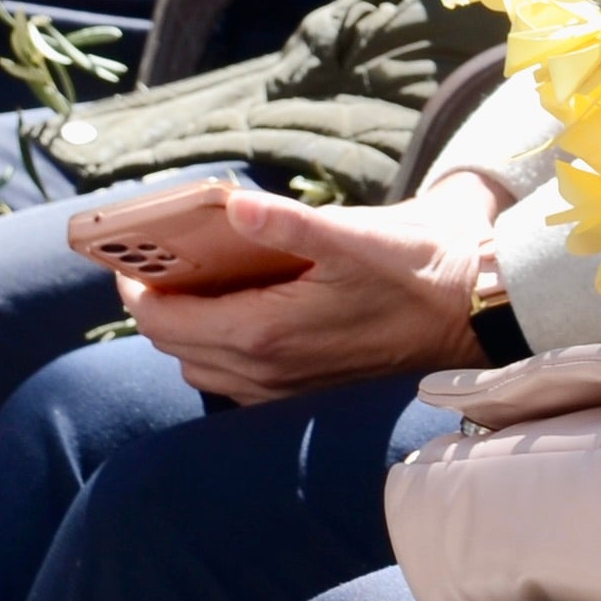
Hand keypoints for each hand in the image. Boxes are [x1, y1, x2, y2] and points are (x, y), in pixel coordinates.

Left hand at [121, 179, 502, 404]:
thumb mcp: (353, 233)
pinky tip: (237, 312)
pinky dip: (217, 350)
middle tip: (153, 260)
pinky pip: (233, 382)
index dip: (133, 286)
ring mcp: (283, 392)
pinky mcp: (303, 396)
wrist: (472, 312)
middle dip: (152, 303)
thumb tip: (231, 203)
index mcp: (265, 334)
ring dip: (184, 329)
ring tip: (191, 282)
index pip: (163, 320)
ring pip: (199, 368)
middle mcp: (265, 374)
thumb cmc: (413, 265)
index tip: (127, 253)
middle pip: (172, 345)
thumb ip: (287, 222)